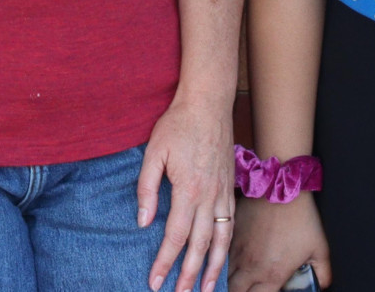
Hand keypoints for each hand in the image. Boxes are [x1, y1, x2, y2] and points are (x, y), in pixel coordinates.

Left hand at [138, 92, 235, 291]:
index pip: (175, 237)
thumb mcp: (153, 153)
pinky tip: (220, 258)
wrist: (208, 102)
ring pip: (221, 240)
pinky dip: (226, 246)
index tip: (154, 282)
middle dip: (190, 275)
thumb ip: (147, 189)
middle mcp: (210, 196)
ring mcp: (223, 193)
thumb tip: (143, 222)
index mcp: (188, 190)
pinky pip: (230, 224)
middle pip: (200, 246)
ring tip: (208, 290)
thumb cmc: (177, 124)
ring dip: (214, 268)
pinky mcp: (229, 187)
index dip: (164, 262)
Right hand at [228, 193, 330, 291]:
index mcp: (272, 274)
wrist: (281, 187)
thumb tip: (321, 285)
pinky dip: (226, 264)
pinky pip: (222, 256)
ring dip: (231, 282)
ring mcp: (238, 250)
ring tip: (238, 281)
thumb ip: (322, 273)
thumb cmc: (301, 218)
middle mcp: (251, 267)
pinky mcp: (231, 235)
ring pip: (226, 276)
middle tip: (249, 289)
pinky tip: (231, 263)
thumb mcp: (320, 249)